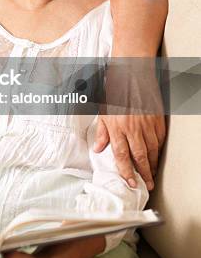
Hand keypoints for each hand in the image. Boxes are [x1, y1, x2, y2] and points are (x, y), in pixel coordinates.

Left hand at [94, 58, 165, 189]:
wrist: (131, 72)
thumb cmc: (114, 89)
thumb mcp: (102, 110)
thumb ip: (102, 131)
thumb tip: (99, 149)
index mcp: (117, 126)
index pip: (122, 155)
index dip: (126, 172)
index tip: (131, 183)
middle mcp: (132, 127)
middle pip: (140, 156)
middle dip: (144, 174)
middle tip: (147, 185)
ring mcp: (147, 123)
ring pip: (152, 149)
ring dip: (152, 164)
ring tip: (152, 173)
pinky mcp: (157, 118)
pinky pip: (159, 138)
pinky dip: (159, 148)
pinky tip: (156, 154)